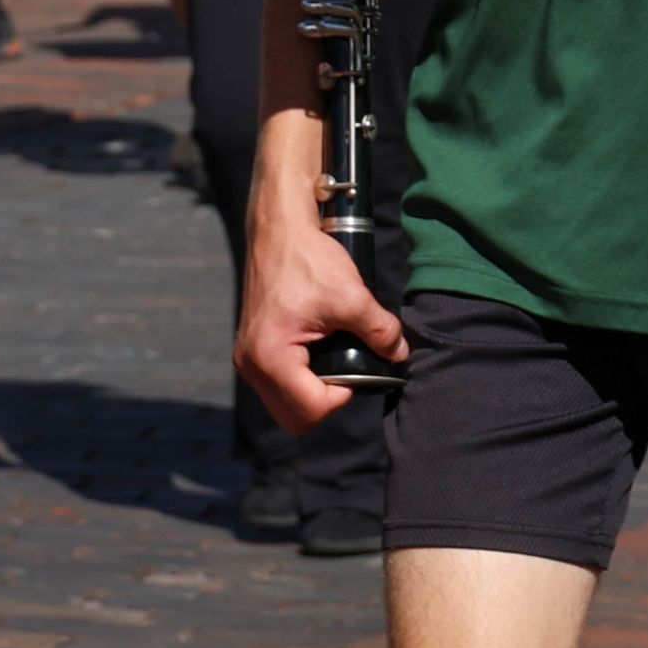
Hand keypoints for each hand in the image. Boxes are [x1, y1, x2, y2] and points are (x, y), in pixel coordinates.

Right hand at [237, 213, 404, 431]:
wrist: (279, 229)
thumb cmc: (308, 258)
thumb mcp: (352, 296)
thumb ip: (380, 331)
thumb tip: (401, 354)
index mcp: (270, 356)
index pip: (311, 410)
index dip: (343, 397)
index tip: (357, 368)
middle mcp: (251, 365)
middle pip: (295, 418)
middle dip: (326, 403)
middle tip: (347, 372)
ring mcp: (247, 359)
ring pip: (285, 406)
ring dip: (312, 393)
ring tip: (333, 361)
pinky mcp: (251, 350)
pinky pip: (277, 386)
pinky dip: (299, 380)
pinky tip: (317, 354)